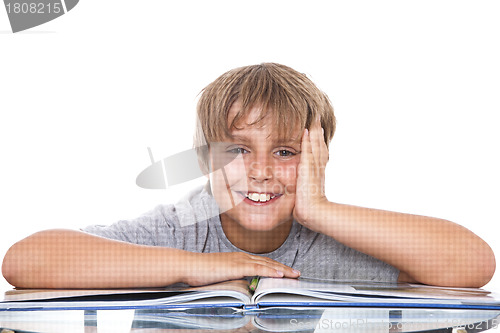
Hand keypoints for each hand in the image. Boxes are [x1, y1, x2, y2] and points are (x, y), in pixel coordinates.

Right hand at [183, 252, 299, 285]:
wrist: (188, 265)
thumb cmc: (199, 271)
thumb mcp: (220, 275)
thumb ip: (232, 277)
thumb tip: (240, 285)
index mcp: (237, 259)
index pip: (261, 262)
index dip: (275, 266)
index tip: (285, 271)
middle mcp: (241, 257)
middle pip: (267, 262)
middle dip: (283, 268)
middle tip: (296, 273)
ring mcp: (239, 260)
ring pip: (266, 264)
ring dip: (282, 269)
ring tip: (293, 274)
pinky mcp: (236, 266)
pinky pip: (258, 268)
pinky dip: (270, 271)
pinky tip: (280, 275)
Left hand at [293, 116, 329, 227]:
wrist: (315, 213)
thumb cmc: (308, 208)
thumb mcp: (305, 194)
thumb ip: (302, 188)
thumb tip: (299, 190)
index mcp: (318, 172)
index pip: (319, 153)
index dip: (318, 141)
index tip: (317, 130)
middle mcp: (319, 168)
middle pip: (320, 145)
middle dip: (318, 132)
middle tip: (317, 119)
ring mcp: (315, 168)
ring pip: (316, 145)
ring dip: (315, 131)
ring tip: (314, 119)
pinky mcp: (308, 169)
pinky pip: (309, 151)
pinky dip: (309, 140)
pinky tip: (306, 131)